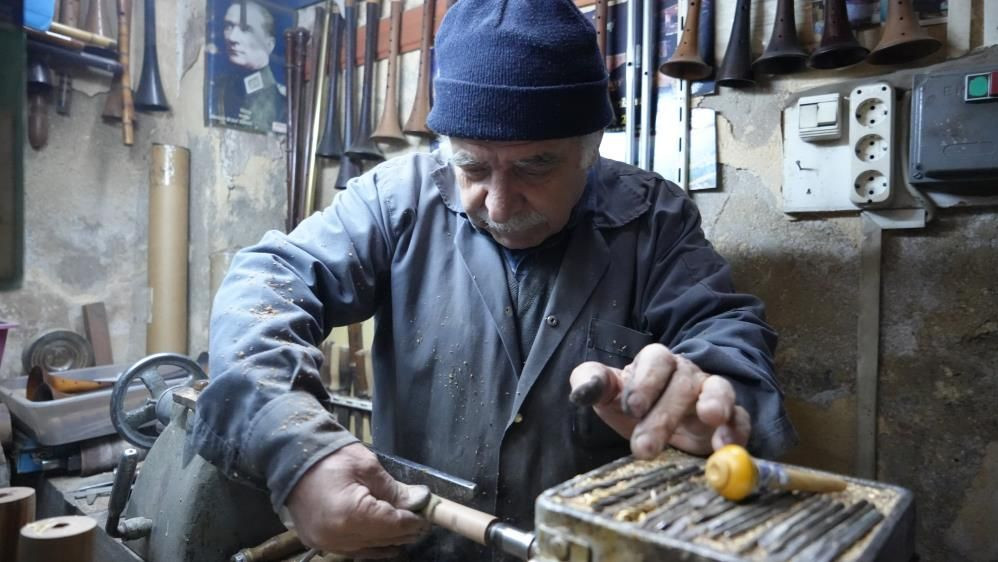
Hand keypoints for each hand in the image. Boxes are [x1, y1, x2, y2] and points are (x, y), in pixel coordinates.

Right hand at [285, 443, 430, 558]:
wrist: (291, 458)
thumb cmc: (330, 457)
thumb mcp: (367, 467)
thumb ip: (394, 489)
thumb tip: (419, 501)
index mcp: (351, 514)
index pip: (393, 525)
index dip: (413, 521)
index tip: (427, 516)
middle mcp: (338, 536)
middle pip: (383, 540)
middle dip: (404, 531)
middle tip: (422, 523)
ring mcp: (326, 543)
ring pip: (369, 549)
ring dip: (389, 540)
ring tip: (407, 530)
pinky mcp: (319, 542)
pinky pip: (352, 550)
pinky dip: (370, 545)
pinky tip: (384, 540)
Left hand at [569, 343, 750, 457]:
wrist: (658, 423)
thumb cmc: (632, 404)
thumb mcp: (607, 393)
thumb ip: (592, 383)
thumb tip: (581, 390)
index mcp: (656, 362)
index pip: (656, 359)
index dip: (645, 381)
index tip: (631, 408)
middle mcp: (687, 373)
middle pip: (681, 383)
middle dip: (663, 415)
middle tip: (643, 447)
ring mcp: (711, 394)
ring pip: (719, 390)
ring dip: (716, 403)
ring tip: (711, 419)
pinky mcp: (729, 419)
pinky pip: (740, 419)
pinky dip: (736, 431)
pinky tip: (725, 446)